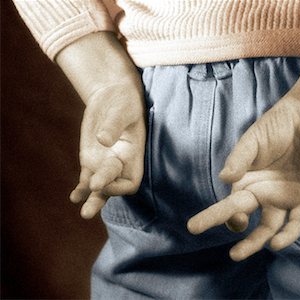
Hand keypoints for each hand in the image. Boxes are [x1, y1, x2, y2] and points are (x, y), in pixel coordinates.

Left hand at [69, 83, 145, 218]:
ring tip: (84, 213)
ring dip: (92, 201)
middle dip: (102, 193)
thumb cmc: (124, 102)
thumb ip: (113, 125)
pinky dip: (81, 189)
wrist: (113, 96)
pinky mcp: (90, 161)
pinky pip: (86, 180)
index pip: (130, 181)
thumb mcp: (121, 109)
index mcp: (133, 154)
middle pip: (113, 186)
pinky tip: (74, 197)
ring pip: (99, 189)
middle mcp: (120, 163)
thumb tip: (103, 140)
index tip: (101, 182)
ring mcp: (104, 164)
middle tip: (88, 202)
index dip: (117, 186)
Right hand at [188, 95, 299, 260]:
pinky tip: (276, 243)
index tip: (207, 221)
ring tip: (238, 254)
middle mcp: (263, 193)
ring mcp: (283, 197)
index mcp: (247, 180)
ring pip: (269, 227)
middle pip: (243, 215)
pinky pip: (297, 221)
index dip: (218, 215)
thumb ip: (239, 160)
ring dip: (255, 242)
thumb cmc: (277, 126)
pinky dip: (288, 234)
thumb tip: (224, 179)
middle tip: (204, 236)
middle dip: (227, 226)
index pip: (230, 203)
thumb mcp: (252, 141)